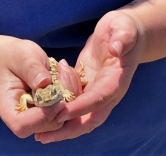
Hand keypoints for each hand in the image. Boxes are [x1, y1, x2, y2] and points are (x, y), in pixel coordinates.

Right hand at [0, 38, 74, 138]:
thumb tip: (45, 82)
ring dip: (69, 96)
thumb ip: (32, 69)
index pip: (23, 125)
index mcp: (8, 109)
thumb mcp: (22, 57)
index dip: (43, 116)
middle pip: (47, 125)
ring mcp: (38, 118)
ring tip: (63, 70)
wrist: (13, 57)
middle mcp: (23, 119)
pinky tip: (65, 73)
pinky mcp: (50, 112)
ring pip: (61, 118)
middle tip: (64, 73)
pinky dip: (71, 93)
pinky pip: (67, 110)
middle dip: (61, 103)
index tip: (59, 98)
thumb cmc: (14, 56)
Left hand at [35, 10, 144, 143]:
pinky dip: (60, 111)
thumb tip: (116, 49)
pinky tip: (43, 114)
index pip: (99, 98)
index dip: (81, 107)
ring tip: (39, 136)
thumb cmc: (125, 27)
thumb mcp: (124, 28)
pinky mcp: (87, 85)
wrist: (125, 30)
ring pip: (80, 116)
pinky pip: (73, 103)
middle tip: (44, 137)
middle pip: (89, 118)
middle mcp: (107, 91)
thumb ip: (123, 38)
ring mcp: (96, 90)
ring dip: (61, 126)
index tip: (62, 113)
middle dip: (68, 129)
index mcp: (116, 80)